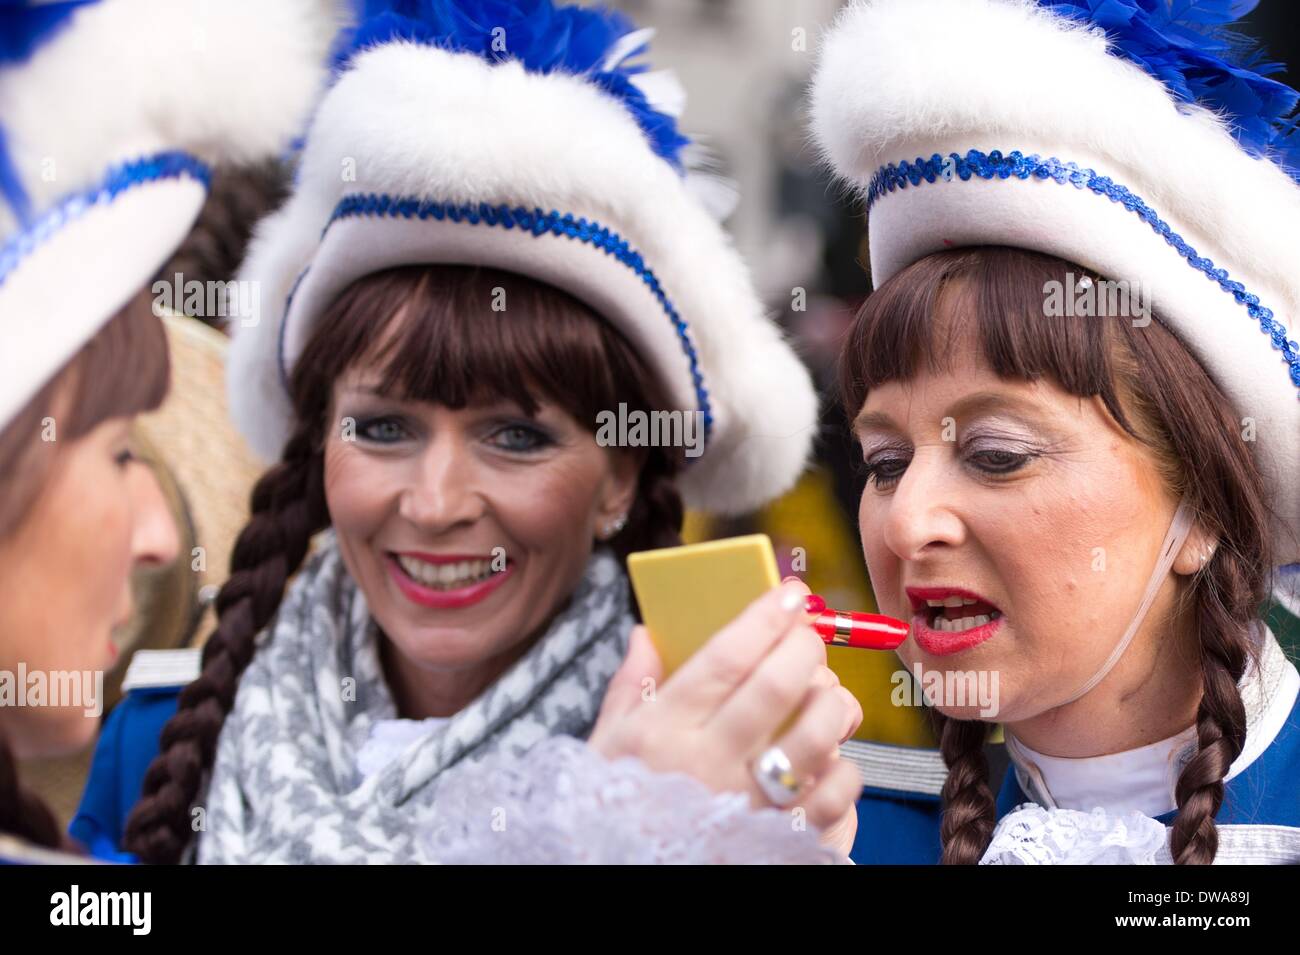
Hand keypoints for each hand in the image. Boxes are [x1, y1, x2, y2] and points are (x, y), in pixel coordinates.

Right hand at [590, 580, 861, 853]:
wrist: (622, 874)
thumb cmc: (620, 805)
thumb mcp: (607, 745)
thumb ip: (631, 687)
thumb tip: (645, 633)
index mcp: (664, 733)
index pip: (724, 658)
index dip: (764, 617)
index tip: (787, 594)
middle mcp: (710, 767)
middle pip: (777, 687)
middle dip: (805, 647)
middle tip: (809, 636)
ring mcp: (750, 806)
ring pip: (817, 739)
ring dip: (834, 703)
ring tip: (827, 695)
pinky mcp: (784, 840)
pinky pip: (836, 796)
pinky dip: (845, 769)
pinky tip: (830, 760)